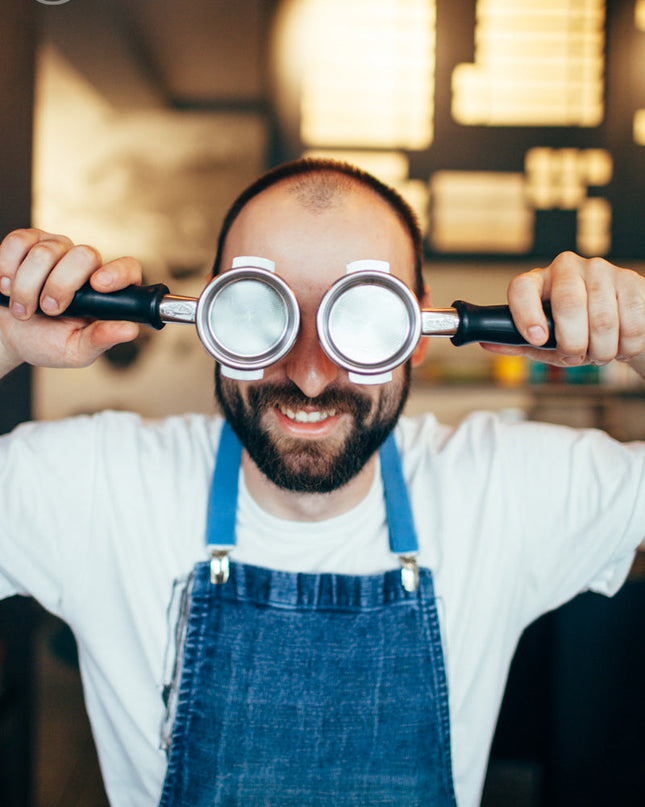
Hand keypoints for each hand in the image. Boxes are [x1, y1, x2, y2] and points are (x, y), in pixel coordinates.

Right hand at [0, 228, 140, 374]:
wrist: (6, 335)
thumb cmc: (45, 342)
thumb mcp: (76, 350)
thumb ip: (101, 339)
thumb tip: (130, 330)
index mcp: (106, 292)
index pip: (128, 268)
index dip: (117, 272)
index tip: (97, 285)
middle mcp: (86, 266)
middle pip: (84, 255)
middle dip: (59, 286)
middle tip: (48, 309)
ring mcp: (59, 249)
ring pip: (45, 252)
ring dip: (26, 287)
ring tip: (23, 309)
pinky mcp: (29, 241)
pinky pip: (18, 242)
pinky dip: (6, 268)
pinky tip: (6, 286)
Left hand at [481, 252, 644, 376]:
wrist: (621, 323)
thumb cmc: (577, 331)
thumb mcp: (544, 341)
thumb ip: (517, 341)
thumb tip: (487, 342)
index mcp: (538, 281)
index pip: (522, 288)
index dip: (526, 313)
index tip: (537, 338)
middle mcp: (566, 269)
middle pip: (568, 304)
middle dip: (572, 343)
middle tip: (575, 357)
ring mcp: (600, 270)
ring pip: (602, 318)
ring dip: (602, 349)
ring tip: (600, 354)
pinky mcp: (630, 280)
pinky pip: (631, 320)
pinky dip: (626, 346)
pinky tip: (621, 347)